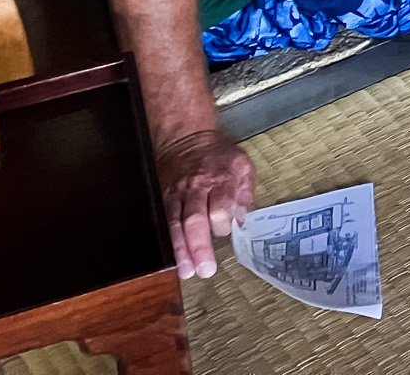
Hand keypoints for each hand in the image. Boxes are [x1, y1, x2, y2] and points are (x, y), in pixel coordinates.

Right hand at [158, 127, 255, 278]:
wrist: (186, 140)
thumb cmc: (219, 157)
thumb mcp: (242, 164)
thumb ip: (245, 190)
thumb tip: (243, 218)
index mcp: (220, 179)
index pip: (220, 206)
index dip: (223, 223)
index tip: (227, 231)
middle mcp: (196, 189)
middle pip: (195, 220)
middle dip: (199, 246)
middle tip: (205, 270)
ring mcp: (176, 196)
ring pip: (175, 225)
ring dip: (180, 250)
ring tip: (186, 271)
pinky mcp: (164, 201)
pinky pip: (164, 223)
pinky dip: (168, 242)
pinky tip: (171, 260)